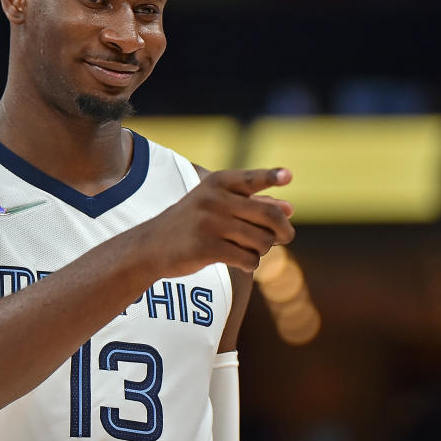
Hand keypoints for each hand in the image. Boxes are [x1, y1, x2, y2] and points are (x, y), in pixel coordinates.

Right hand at [139, 168, 294, 275]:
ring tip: (251, 250)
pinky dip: (250, 263)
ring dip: (263, 250)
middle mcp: (213, 199)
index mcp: (216, 183)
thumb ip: (252, 205)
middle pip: (268, 215)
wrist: (150, 247)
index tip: (288, 176)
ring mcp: (209, 223)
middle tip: (286, 237)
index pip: (251, 179)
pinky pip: (248, 259)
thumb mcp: (216, 207)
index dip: (271, 177)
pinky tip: (241, 262)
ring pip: (261, 240)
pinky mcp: (206, 248)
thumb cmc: (190, 225)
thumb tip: (290, 208)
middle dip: (283, 229)